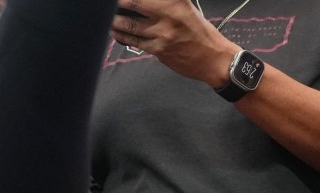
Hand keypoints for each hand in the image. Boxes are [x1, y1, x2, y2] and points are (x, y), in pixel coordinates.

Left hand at [111, 0, 235, 86]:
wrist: (214, 59)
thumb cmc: (200, 31)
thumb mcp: (186, 7)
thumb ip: (166, 2)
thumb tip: (142, 3)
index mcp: (175, 1)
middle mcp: (167, 15)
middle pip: (132, 3)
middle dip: (116, 3)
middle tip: (105, 3)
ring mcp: (161, 34)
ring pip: (129, 24)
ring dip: (114, 20)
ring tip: (107, 16)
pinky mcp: (158, 50)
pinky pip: (134, 41)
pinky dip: (121, 35)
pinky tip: (114, 31)